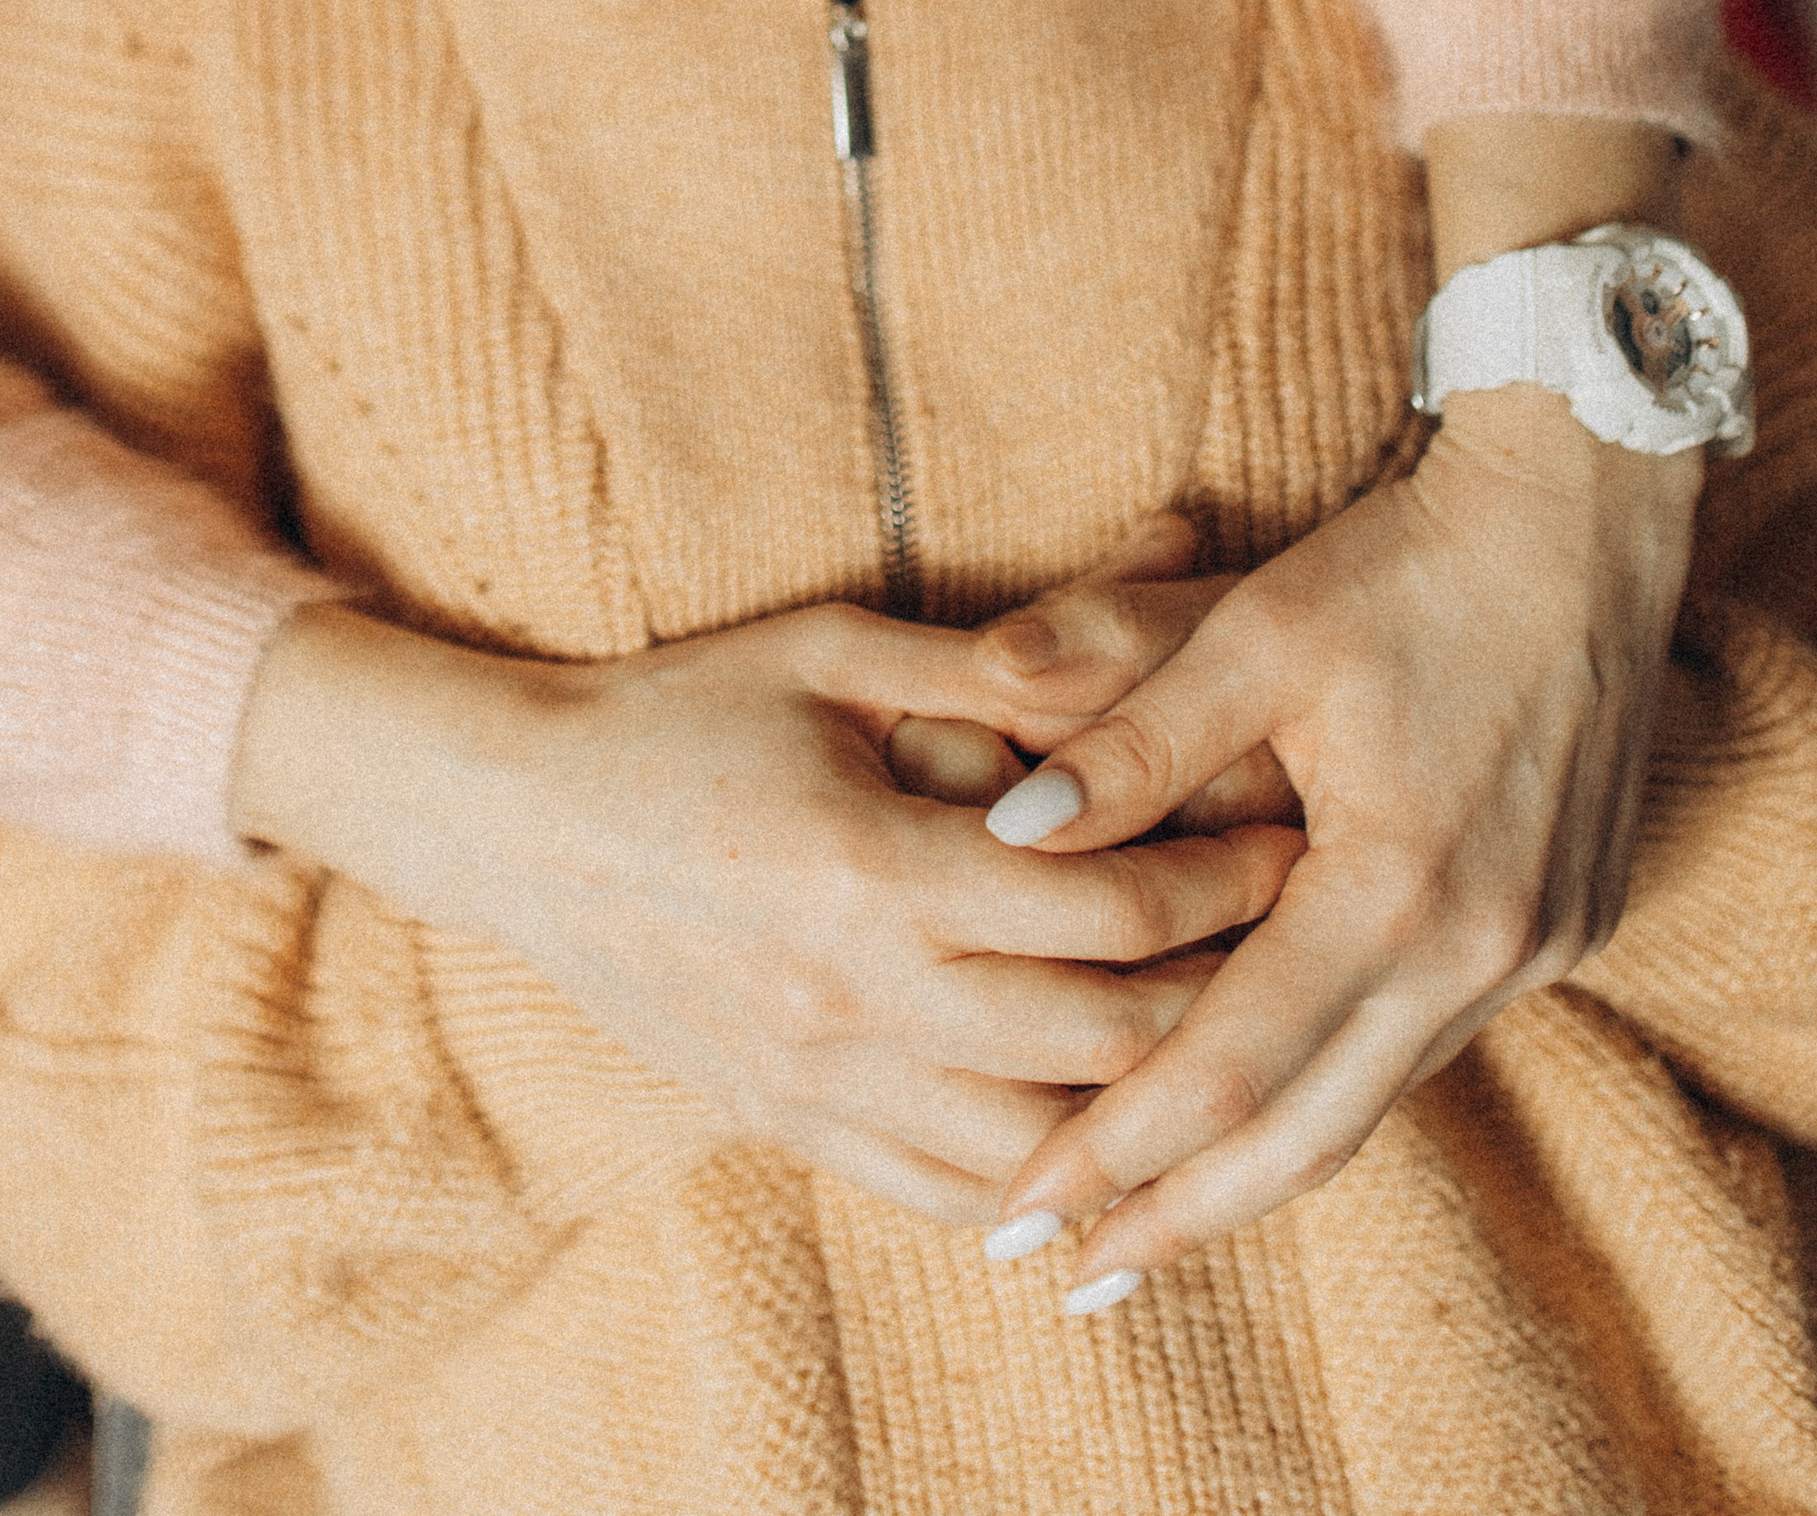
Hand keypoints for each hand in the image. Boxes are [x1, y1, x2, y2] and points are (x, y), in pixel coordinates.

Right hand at [230, 592, 1300, 1225]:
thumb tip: (1146, 618)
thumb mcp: (830, 649)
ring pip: (1042, 1154)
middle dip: (1224, 997)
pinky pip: (953, 1198)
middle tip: (1301, 945)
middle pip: (1102, 1045)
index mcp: (872, 869)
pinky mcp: (793, 1127)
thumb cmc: (682, 707)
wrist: (515, 818)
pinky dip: (1048, 1185)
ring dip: (1148, 1112)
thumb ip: (989, 660)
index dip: (1220, 877)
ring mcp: (823, 1084)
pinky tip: (1107, 1138)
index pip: (1103, 907)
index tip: (1296, 836)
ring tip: (1226, 1044)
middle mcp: (857, 1000)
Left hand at [955, 401, 1696, 1293]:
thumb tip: (999, 827)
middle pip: (1308, 1132)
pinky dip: (1329, 1093)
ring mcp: (1531, 948)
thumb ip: (1125, 735)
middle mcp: (1478, 948)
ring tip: (1144, 1222)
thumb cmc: (1404, 564)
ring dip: (1257, 1168)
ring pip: (1372, 1103)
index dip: (1121, 1142)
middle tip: (1068, 1271)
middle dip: (1182, 1211)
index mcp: (1398, 886)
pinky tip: (1259, 1112)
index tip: (1024, 1203)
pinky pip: (1420, 1049)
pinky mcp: (1556, 929)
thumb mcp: (1255, 629)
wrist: (1580, 525)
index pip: (1232, 1064)